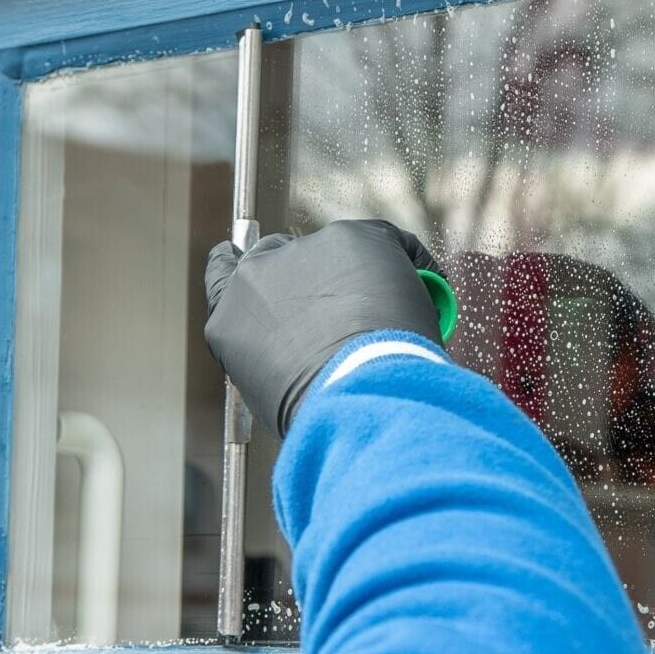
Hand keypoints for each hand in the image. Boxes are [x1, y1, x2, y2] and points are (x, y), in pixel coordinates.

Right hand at [204, 219, 445, 435]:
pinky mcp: (352, 239)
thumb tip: (306, 355)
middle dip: (315, 272)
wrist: (356, 398)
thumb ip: (275, 356)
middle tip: (352, 301)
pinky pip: (391, 243)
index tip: (266, 266)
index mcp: (230, 316)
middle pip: (284, 253)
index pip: (224, 272)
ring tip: (396, 316)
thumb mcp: (273, 393)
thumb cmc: (321, 413)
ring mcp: (305, 252)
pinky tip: (430, 289)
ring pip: (342, 253)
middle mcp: (258, 275)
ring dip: (366, 276)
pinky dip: (414, 264)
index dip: (248, 266)